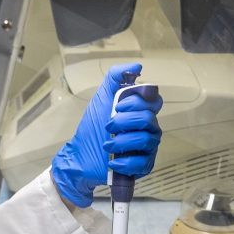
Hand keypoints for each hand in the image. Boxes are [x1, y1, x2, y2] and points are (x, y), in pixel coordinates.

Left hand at [51, 63, 162, 207]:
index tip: (117, 106)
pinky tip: (113, 161)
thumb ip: (115, 78)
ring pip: (146, 139)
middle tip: (108, 126)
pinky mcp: (142, 166)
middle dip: (123, 122)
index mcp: (141, 111)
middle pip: (148, 119)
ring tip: (107, 145)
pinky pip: (143, 162)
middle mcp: (147, 128)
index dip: (136, 102)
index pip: (154, 100)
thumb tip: (136, 67)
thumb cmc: (92, 128)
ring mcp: (147, 147)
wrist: (80, 156)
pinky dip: (126, 161)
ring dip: (121, 142)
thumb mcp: (101, 99)